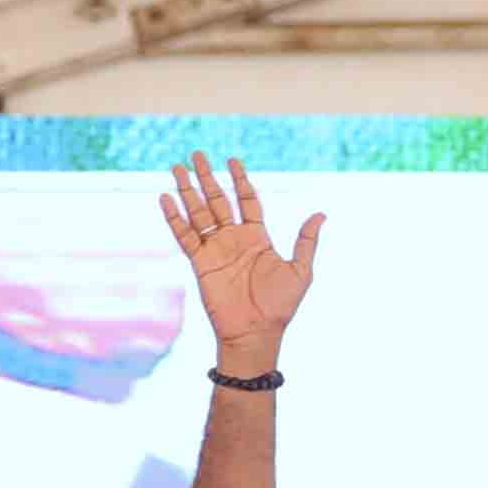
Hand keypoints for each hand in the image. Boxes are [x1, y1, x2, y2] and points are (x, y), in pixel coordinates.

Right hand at [159, 153, 322, 361]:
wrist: (257, 333)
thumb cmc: (281, 306)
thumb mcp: (300, 271)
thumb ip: (306, 241)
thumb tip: (321, 213)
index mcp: (258, 238)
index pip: (247, 201)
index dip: (241, 180)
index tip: (233, 160)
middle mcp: (234, 240)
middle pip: (218, 200)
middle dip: (208, 177)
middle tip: (197, 155)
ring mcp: (216, 250)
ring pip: (198, 213)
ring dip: (188, 191)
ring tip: (178, 167)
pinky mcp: (200, 262)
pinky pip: (185, 236)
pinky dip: (175, 217)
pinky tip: (166, 198)